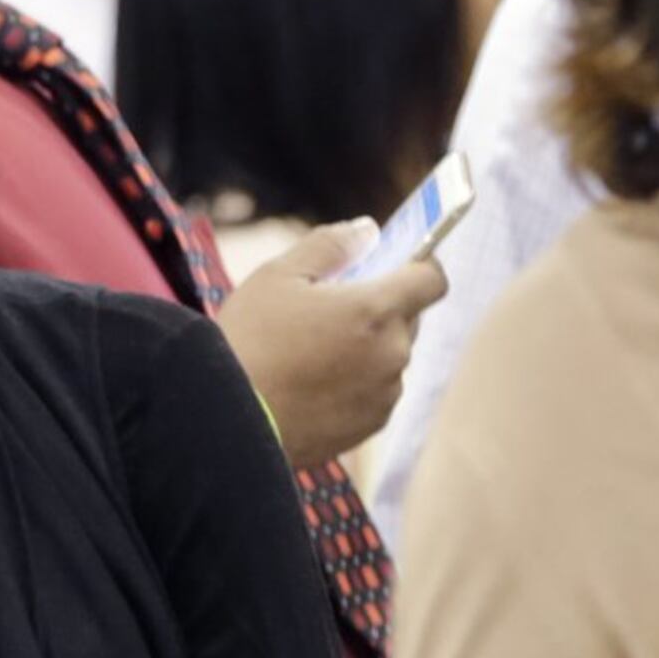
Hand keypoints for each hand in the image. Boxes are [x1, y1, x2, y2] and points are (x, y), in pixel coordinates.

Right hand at [214, 219, 448, 467]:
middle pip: (407, 318)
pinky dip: (355, 384)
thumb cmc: (249, 340)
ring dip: (367, 349)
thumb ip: (330, 245)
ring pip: (389, 358)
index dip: (419, 267)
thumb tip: (367, 230)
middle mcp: (392, 353)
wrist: (227, 421)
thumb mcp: (279, 275)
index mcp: (376, 309)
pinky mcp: (368, 426)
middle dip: (380, 308)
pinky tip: (311, 384)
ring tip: (312, 353)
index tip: (396, 265)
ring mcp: (384, 394)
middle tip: (331, 309)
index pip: (431, 279)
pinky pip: (374, 393)